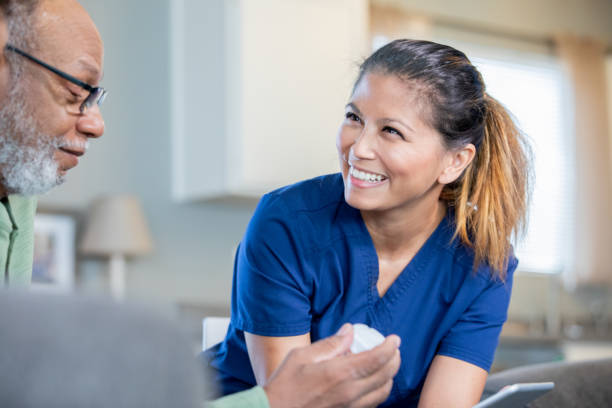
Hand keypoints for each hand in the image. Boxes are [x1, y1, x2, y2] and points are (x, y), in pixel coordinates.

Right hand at [263, 324, 400, 407]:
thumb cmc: (285, 384)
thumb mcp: (303, 356)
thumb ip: (330, 343)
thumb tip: (349, 331)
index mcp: (340, 372)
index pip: (377, 358)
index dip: (390, 346)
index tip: (394, 338)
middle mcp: (351, 392)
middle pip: (386, 375)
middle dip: (395, 359)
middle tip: (393, 349)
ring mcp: (351, 406)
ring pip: (383, 392)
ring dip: (389, 376)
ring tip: (386, 365)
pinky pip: (373, 403)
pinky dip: (379, 391)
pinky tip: (372, 382)